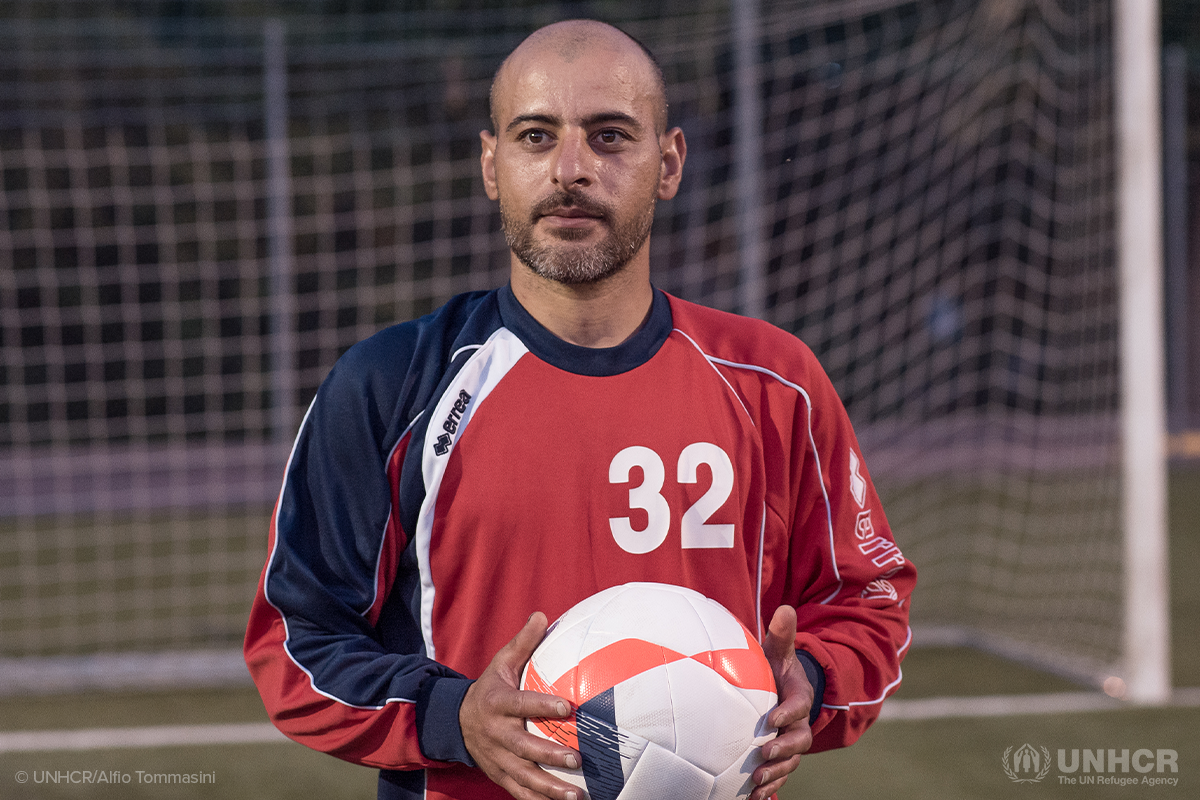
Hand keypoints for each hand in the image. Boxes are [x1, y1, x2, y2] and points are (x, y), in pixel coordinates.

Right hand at [460, 612, 581, 799]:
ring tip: (576, 795)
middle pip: (523, 747)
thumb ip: (523, 642)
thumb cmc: (491, 688)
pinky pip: (520, 792)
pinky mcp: (500, 776)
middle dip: (549, 755)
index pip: (521, 704)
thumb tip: (543, 615)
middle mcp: (496, 734)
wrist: (456, 722)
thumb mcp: (501, 663)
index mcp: (497, 704)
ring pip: (523, 777)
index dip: (542, 705)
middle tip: (576, 759)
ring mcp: (497, 759)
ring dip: (549, 788)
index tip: (567, 706)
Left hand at [751, 605, 813, 799]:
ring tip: (757, 783)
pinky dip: (769, 789)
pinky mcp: (779, 757)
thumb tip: (784, 609)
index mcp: (799, 698)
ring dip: (776, 774)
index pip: (798, 707)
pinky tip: (752, 799)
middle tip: (764, 753)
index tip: (773, 719)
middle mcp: (797, 724)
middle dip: (783, 750)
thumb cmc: (774, 668)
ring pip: (789, 763)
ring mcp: (789, 742)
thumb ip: (781, 635)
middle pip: (797, 741)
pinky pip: (778, 776)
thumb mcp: (777, 650)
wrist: (780, 690)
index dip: (788, 713)